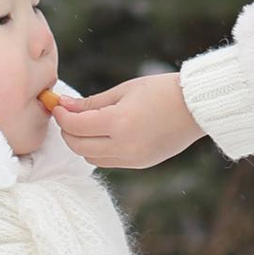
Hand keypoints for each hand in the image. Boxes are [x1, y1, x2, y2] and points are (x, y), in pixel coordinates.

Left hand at [54, 71, 203, 170]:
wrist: (197, 107)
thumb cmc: (162, 90)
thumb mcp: (124, 90)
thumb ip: (92, 102)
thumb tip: (64, 105)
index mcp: (119, 123)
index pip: (76, 126)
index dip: (61, 116)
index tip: (56, 105)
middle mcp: (124, 146)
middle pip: (79, 147)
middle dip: (67, 132)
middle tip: (65, 115)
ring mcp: (133, 159)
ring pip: (91, 158)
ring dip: (81, 143)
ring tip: (83, 125)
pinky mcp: (141, 164)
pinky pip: (109, 162)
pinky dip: (98, 150)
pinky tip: (102, 134)